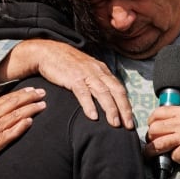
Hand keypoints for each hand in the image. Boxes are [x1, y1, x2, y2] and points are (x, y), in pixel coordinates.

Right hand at [0, 39, 133, 128]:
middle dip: (124, 109)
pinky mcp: (72, 77)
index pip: (120, 88)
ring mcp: (85, 74)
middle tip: (128, 125)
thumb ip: (97, 81)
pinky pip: (83, 92)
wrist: (49, 52)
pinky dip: (89, 105)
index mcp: (102, 70)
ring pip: (103, 93)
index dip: (127, 104)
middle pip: (116, 91)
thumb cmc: (67, 63)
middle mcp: (97, 71)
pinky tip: (93, 116)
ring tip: (115, 123)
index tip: (130, 119)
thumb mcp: (87, 69)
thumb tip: (107, 97)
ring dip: (110, 109)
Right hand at [0, 86, 46, 164]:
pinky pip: (12, 132)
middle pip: (15, 103)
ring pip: (17, 116)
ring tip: (42, 105)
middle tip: (42, 93)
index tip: (30, 89)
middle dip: (30, 97)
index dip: (20, 93)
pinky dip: (22, 126)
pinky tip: (31, 122)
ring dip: (31, 109)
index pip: (6, 98)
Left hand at [143, 105, 179, 162]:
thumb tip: (161, 120)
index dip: (151, 120)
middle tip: (151, 140)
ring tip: (149, 153)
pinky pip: (173, 155)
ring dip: (151, 150)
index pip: (158, 113)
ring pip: (158, 144)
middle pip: (155, 129)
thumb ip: (178, 115)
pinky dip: (174, 157)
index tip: (150, 125)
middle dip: (150, 136)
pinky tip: (179, 155)